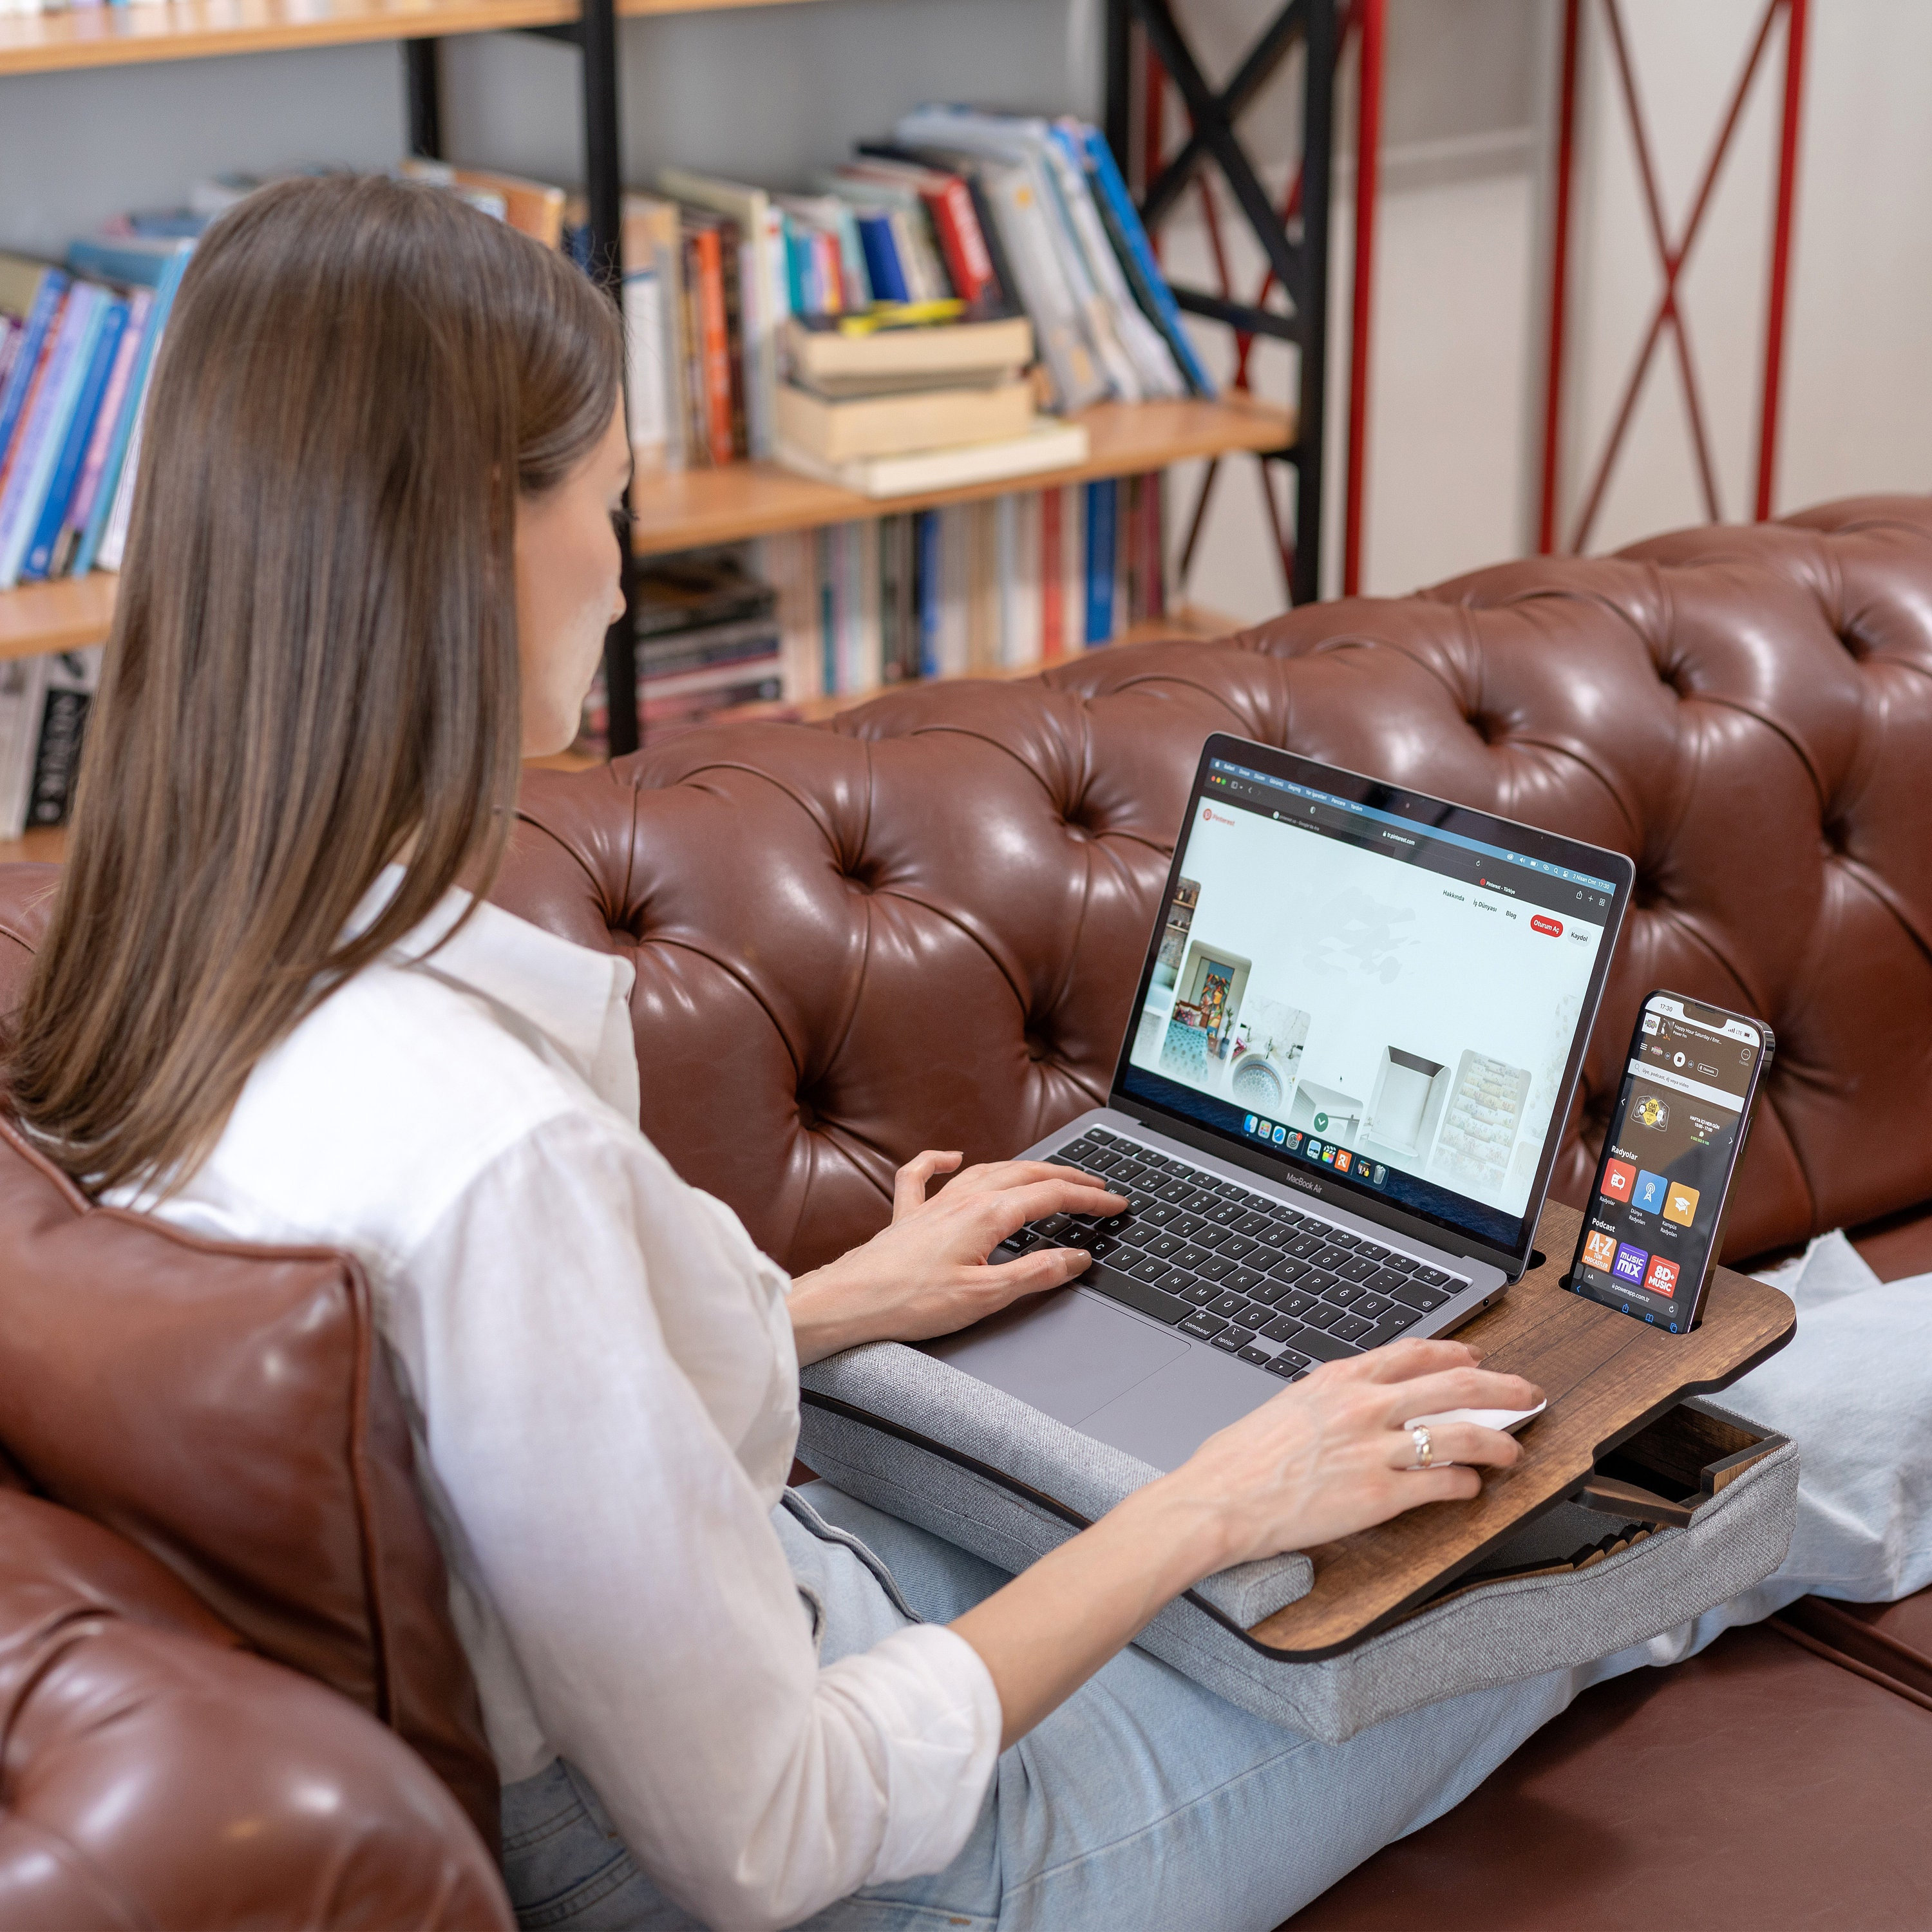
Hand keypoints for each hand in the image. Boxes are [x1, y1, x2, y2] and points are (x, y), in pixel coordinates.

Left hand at [786, 1150, 1124, 1365]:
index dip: (1090, 1199)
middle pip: (1026, 1175)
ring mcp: (933, 1204)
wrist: (849, 1302)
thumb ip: (1035, 1273)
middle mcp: (962, 1199)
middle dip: (1067, 1177)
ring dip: (1023, 1168)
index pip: (1052, 1196)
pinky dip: (940, 1162)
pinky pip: (923, 1176)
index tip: (1117, 1202)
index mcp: (987, 1214)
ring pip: (987, 1171)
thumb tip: (1075, 1257)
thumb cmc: (911, 1302)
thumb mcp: (986, 1296)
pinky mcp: (906, 1217)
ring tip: (1048, 1173)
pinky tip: (951, 1156)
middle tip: (1097, 1185)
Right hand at [1141, 1339, 1543, 1572]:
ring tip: (1513, 1450)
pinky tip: (1470, 1488)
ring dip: (1497, 1443)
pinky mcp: (1379, 1496)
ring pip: (1460, 1436)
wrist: (1220, 1499)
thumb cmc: (1239, 1458)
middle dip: (1503, 1389)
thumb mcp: (1287, 1404)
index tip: (1477, 1360)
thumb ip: (1330, 1397)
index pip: (1415, 1353)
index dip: (1456, 1355)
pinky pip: (1441, 1485)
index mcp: (1339, 1379)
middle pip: (1455, 1386)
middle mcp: (1363, 1406)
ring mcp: (1375, 1451)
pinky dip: (1465, 1485)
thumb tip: (1359, 1399)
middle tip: (1527, 1395)